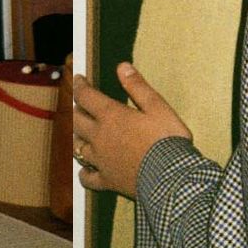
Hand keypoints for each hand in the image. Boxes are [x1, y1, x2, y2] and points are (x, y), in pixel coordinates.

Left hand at [71, 62, 191, 196]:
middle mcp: (99, 137)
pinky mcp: (106, 181)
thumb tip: (122, 66)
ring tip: (81, 134)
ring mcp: (100, 160)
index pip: (86, 96)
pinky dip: (84, 173)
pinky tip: (86, 171)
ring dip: (77, 138)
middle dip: (76, 110)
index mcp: (111, 115)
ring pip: (78, 148)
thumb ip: (138, 86)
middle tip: (80, 105)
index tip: (78, 79)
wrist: (171, 176)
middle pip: (77, 121)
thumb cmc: (167, 138)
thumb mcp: (158, 106)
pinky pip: (87, 177)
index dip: (79, 85)